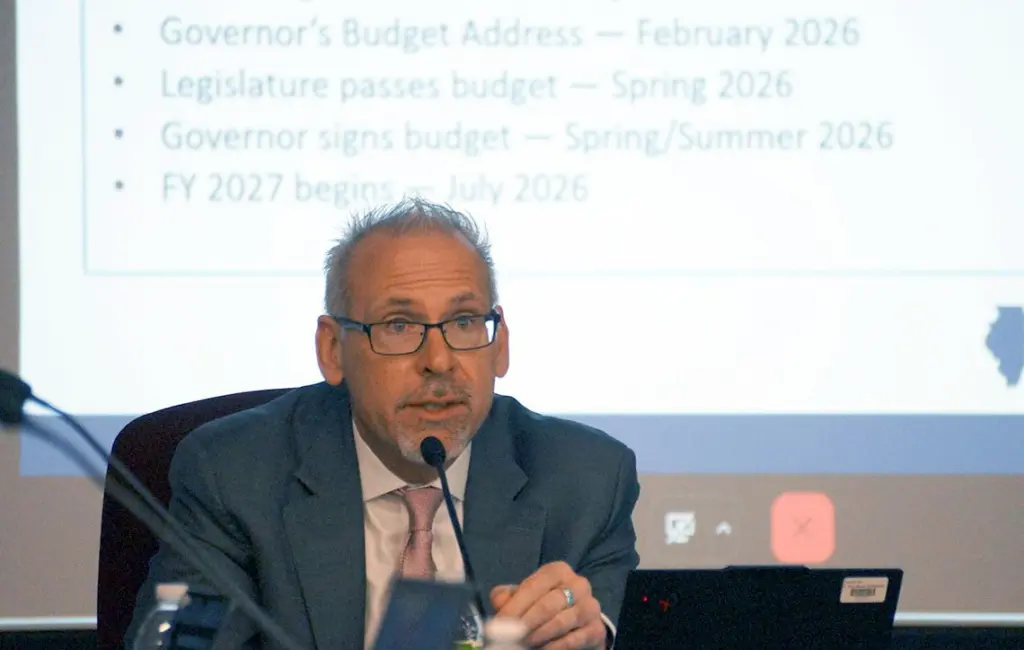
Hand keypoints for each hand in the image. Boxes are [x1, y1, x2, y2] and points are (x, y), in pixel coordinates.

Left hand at [490, 561, 605, 649]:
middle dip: (524, 624)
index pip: (533, 587)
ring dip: (537, 636)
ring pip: (559, 623)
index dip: (514, 606)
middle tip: (510, 637)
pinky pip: (572, 640)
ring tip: (522, 644)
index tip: (499, 623)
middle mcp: (578, 585)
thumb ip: (508, 596)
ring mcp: (590, 607)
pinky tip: (541, 649)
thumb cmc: (544, 605)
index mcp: (557, 571)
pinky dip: (553, 647)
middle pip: (546, 605)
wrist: (576, 624)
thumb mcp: (524, 596)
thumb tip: (499, 604)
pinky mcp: (597, 629)